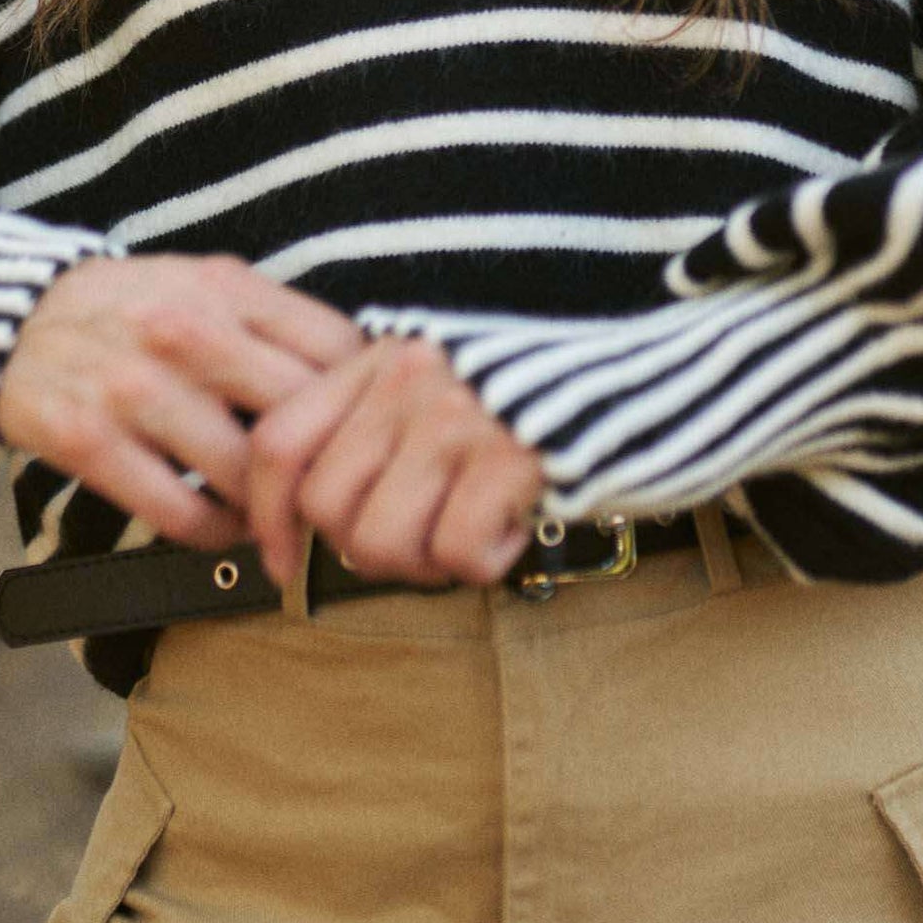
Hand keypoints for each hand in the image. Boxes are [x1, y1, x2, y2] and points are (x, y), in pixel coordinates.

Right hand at [0, 254, 362, 549]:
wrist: (14, 317)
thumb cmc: (133, 307)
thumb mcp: (206, 283)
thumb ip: (277, 320)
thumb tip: (365, 373)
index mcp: (225, 288)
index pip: (335, 349)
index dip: (364, 398)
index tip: (369, 429)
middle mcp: (183, 334)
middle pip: (297, 416)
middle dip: (327, 466)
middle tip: (336, 494)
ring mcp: (134, 389)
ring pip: (243, 475)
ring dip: (272, 510)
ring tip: (281, 518)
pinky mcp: (88, 442)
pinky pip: (180, 513)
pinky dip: (217, 535)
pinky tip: (226, 530)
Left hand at [243, 334, 545, 589]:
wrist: (655, 373)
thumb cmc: (543, 396)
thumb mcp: (441, 383)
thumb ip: (376, 425)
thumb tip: (310, 517)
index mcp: (384, 358)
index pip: (280, 441)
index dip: (267, 518)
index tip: (283, 564)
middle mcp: (411, 379)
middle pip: (327, 507)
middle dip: (366, 550)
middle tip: (425, 541)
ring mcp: (458, 417)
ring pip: (378, 541)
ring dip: (424, 564)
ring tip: (471, 532)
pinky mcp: (512, 457)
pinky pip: (455, 552)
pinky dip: (485, 560)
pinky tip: (513, 526)